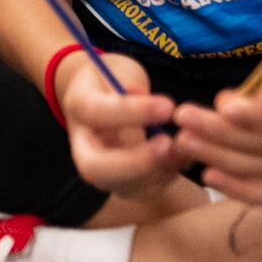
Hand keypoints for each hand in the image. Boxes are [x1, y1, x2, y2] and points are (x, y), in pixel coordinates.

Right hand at [59, 52, 184, 199]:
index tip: (168, 106)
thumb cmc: (113, 78)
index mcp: (78, 107)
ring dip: (156, 173)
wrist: (102, 96)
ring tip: (183, 151)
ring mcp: (101, 168)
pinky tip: (183, 158)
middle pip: (95, 168)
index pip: (96, 113)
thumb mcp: (118, 71)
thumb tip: (145, 98)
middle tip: (168, 144)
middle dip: (135, 163)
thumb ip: (129, 83)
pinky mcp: (121, 181)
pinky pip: (142, 190)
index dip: (131, 112)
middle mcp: (82, 145)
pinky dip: (165, 178)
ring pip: (121, 186)